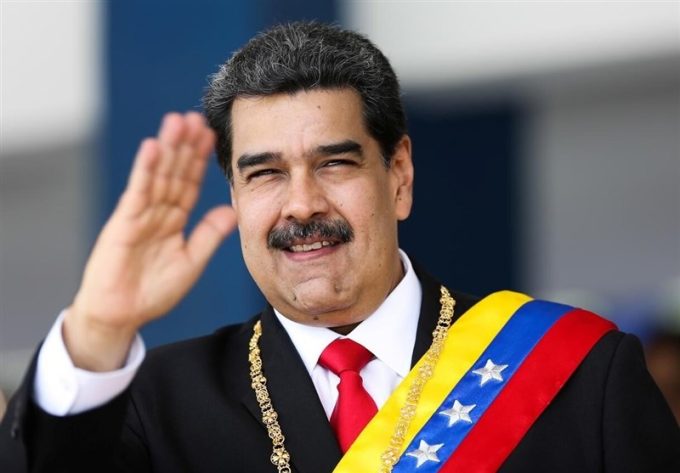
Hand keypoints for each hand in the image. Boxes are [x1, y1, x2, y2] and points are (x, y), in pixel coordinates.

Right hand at [63, 112, 236, 370]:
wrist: (122, 315)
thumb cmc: (153, 291)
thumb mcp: (191, 261)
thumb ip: (209, 235)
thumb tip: (233, 210)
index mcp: (173, 220)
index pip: (190, 183)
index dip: (200, 160)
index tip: (212, 136)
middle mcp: (157, 212)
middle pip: (174, 172)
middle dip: (185, 146)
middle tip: (196, 117)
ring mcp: (139, 215)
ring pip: (157, 175)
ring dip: (168, 148)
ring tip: (178, 120)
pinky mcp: (123, 224)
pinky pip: (137, 193)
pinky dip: (144, 170)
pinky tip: (152, 148)